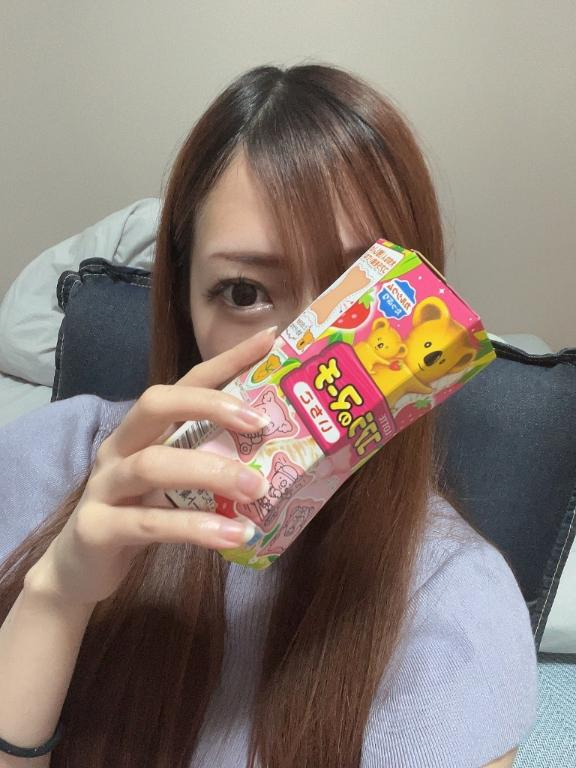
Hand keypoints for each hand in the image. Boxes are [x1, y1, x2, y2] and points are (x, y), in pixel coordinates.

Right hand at [25, 326, 277, 606]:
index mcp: (141, 431)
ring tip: (257, 489)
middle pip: (156, 404)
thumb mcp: (172, 483)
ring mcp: (103, 486)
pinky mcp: (97, 529)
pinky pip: (150, 523)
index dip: (225, 361)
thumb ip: (206, 463)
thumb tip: (274, 453)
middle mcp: (119, 448)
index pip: (184, 383)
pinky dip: (197, 528)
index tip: (268, 339)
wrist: (78, 569)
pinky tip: (236, 535)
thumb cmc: (137, 515)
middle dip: (210, 405)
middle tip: (261, 423)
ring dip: (212, 473)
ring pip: (154, 465)